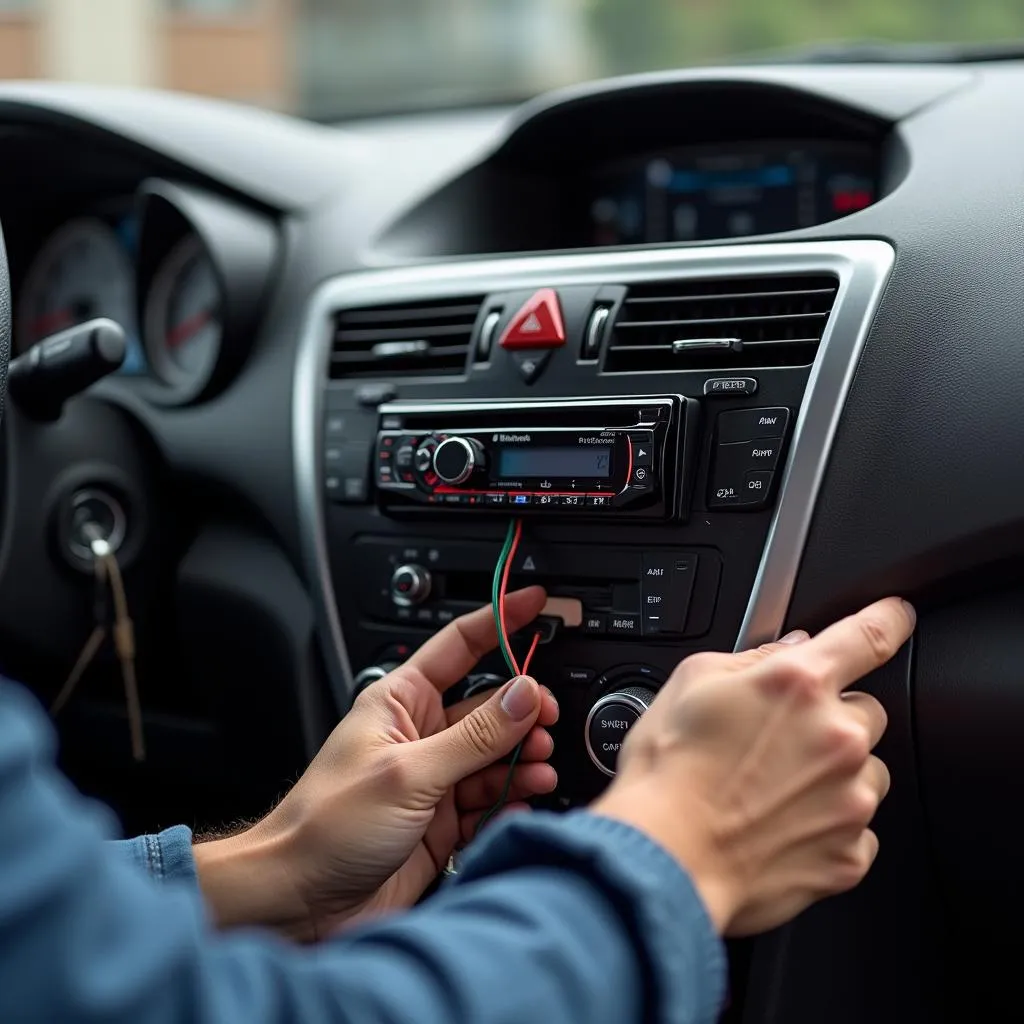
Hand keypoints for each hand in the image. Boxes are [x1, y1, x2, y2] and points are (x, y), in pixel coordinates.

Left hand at [194, 586, 557, 939]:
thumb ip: (474, 735)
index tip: (535, 602)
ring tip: (538, 769)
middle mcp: (420, 735)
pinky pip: (490, 801)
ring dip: (522, 760)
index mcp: (401, 702)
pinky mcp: (442, 822)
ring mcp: (434, 779)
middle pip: (489, 705)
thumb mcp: (408, 772)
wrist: (299, 901)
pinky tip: (521, 804)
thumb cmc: (326, 826)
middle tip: (545, 720)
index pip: (459, 645)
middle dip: (523, 710)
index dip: (499, 620)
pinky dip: (511, 802)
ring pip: (495, 756)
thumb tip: (524, 693)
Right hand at [593, 597, 914, 935]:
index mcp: (798, 684)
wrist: (665, 857)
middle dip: (833, 719)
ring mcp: (850, 799)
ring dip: (835, 774)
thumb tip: (790, 651)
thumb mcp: (691, 681)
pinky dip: (828, 826)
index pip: (868, 635)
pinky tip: (780, 827)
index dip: (889, 619)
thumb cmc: (668, 772)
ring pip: (868, 773)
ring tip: (774, 790)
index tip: (898, 617)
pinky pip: (858, 830)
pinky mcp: (849, 854)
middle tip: (781, 741)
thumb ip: (752, 658)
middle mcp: (836, 737)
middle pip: (867, 712)